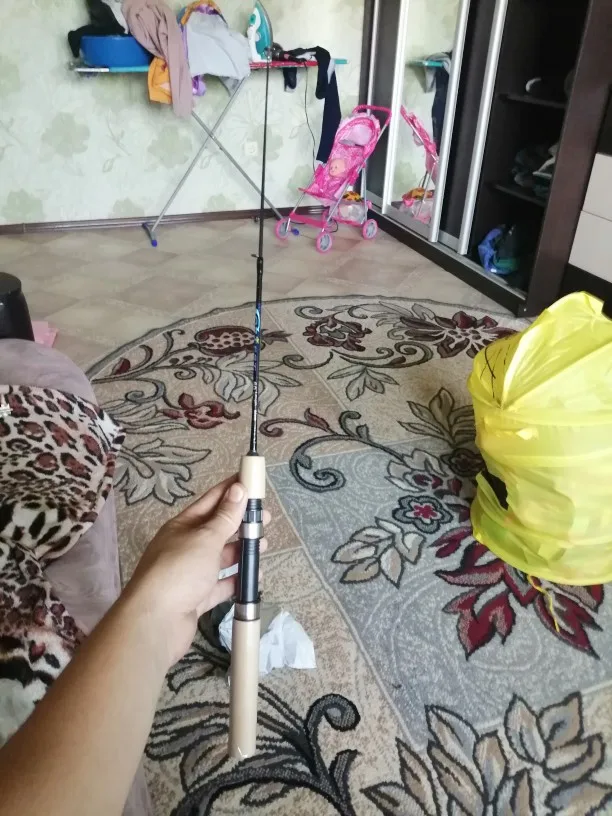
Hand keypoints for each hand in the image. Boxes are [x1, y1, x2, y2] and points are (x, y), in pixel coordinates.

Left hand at [125, 476, 268, 668]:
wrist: (155, 622)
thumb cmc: (179, 571)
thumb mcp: (206, 538)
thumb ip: (225, 517)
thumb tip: (238, 489)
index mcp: (183, 526)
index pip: (211, 501)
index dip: (232, 490)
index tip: (253, 482)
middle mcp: (185, 547)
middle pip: (218, 530)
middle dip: (241, 523)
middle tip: (266, 520)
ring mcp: (190, 574)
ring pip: (220, 557)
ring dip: (241, 551)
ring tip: (262, 547)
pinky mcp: (196, 598)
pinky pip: (221, 585)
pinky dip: (236, 580)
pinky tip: (253, 578)